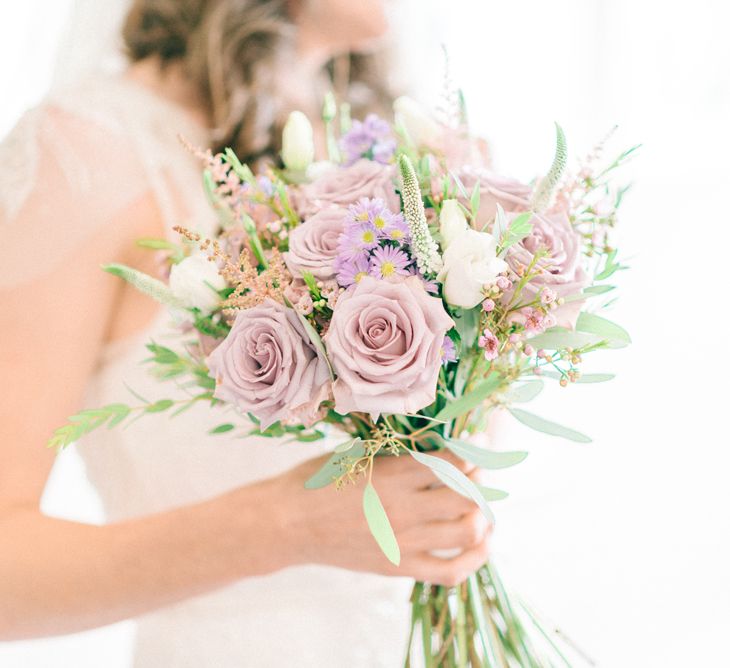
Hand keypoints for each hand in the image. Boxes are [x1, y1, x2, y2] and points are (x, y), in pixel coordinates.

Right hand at [270, 451, 491, 586]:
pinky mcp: (399, 566)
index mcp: (393, 475)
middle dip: (481, 481)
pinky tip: (481, 543)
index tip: (480, 442)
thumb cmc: (317, 481)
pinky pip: (451, 571)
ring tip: (481, 505)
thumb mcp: (356, 455)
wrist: (287, 524)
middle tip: (477, 473)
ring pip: (466, 532)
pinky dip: (474, 559)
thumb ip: (398, 455)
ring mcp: (403, 542)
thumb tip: (440, 449)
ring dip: (483, 516)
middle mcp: (404, 509)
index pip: (453, 462)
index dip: (475, 450)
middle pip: (468, 497)